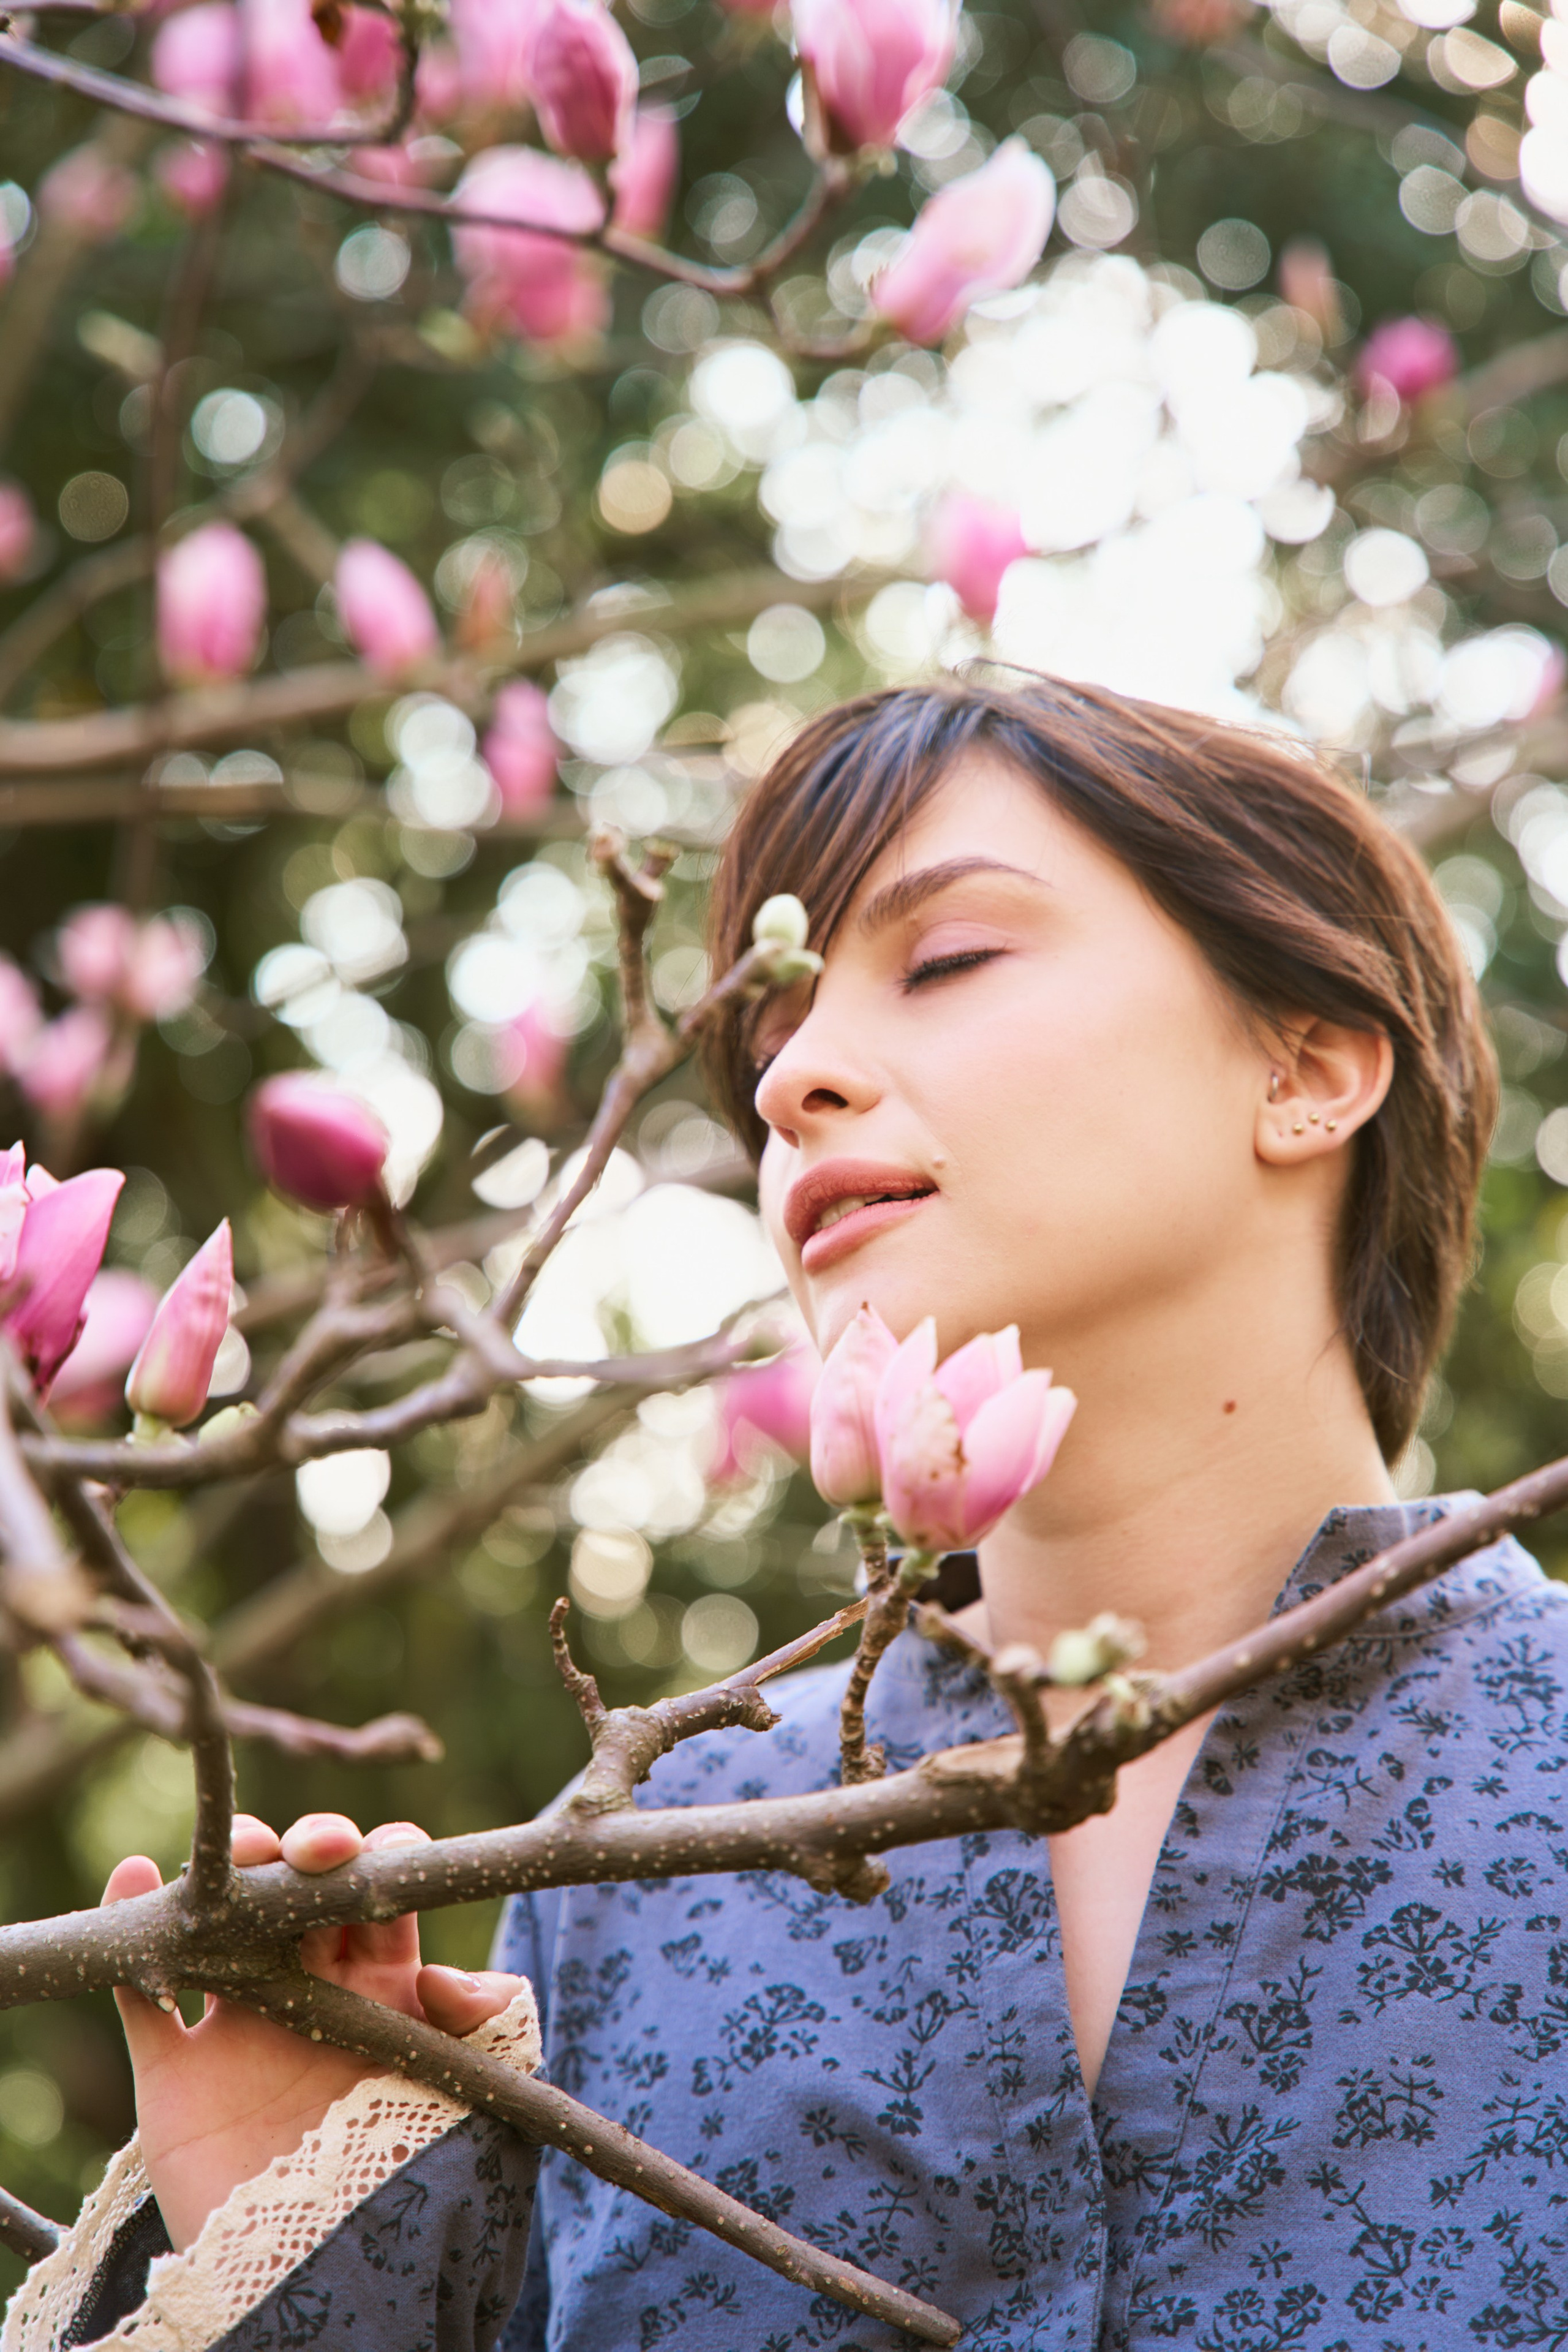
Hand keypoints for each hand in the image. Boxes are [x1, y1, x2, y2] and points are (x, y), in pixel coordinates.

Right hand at [105, 1811, 524, 2251]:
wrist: (319, 2279)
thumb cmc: (400, 2186)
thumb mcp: (465, 2104)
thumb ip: (482, 2037)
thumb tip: (461, 1978)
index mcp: (381, 1986)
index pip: (382, 1894)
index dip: (385, 1857)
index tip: (385, 1854)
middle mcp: (308, 1986)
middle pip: (300, 1885)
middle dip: (308, 1844)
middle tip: (315, 1851)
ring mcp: (236, 2020)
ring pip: (223, 1915)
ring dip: (228, 1867)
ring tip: (239, 1854)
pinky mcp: (174, 2069)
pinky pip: (141, 1987)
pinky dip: (130, 1922)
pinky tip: (134, 1877)